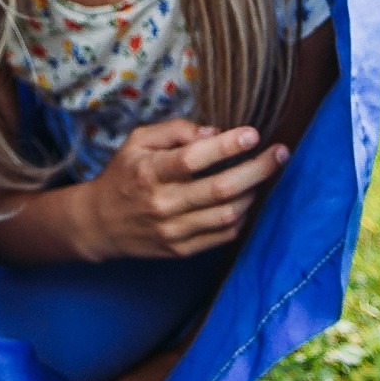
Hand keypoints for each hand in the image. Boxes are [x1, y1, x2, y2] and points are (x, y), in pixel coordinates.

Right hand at [77, 119, 287, 261]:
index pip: (193, 159)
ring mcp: (173, 230)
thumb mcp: (137, 141)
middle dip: (257, 169)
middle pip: (220, 189)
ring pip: (227, 214)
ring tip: (263, 174)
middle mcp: (162, 203)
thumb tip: (214, 132)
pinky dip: (241, 216)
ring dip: (253, 192)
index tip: (253, 134)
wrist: (100, 223)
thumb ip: (174, 131)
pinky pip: (223, 235)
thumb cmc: (124, 174)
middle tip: (280, 153)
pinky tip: (245, 199)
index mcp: (149, 172)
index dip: (226, 146)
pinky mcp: (181, 249)